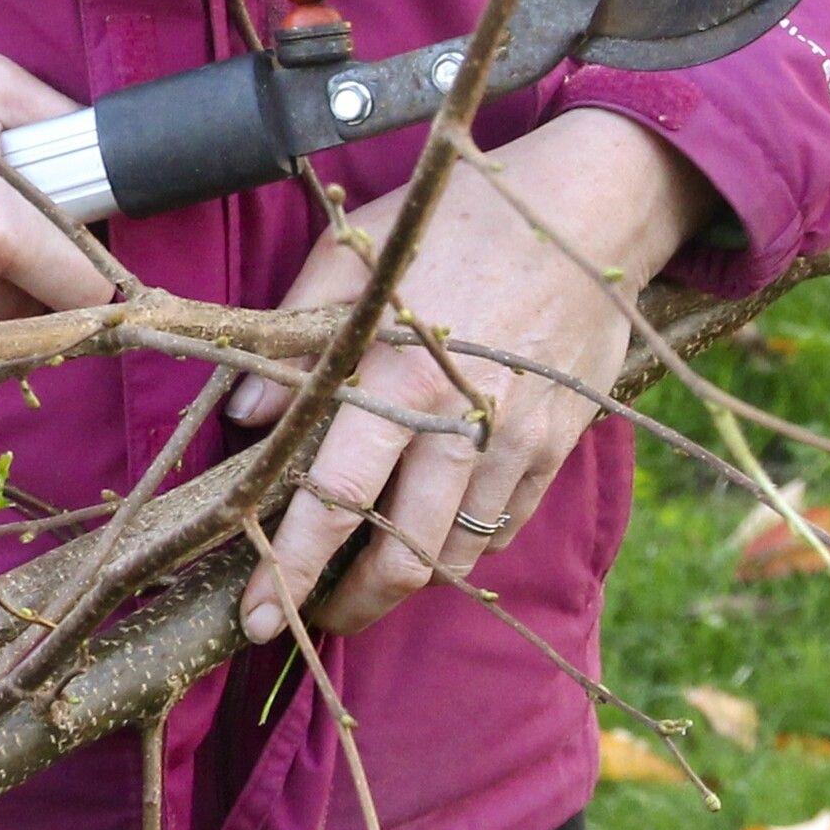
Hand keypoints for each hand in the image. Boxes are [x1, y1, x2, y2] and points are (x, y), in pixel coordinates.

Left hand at [232, 108, 712, 647]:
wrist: (588, 210)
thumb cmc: (459, 218)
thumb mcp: (356, 251)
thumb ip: (293, 334)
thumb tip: (240, 416)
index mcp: (396, 375)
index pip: (334, 501)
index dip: (293, 571)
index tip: (259, 619)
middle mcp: (459, 423)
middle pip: (403, 557)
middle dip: (351, 606)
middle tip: (311, 617)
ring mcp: (516, 442)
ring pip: (456, 555)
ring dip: (405, 583)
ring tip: (362, 583)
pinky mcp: (555, 448)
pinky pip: (502, 525)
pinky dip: (462, 547)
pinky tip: (429, 534)